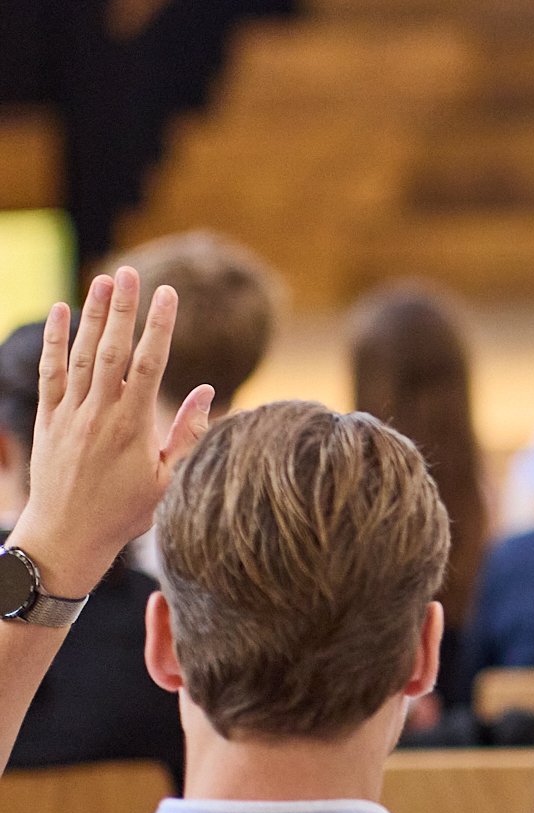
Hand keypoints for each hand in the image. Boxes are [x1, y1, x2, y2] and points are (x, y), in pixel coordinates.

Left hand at [11, 270, 213, 597]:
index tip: (167, 294)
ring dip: (91, 315)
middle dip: (122, 308)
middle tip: (130, 272)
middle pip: (112, 350)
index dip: (159, 326)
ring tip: (103, 280)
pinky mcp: (47, 421)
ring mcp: (69, 415)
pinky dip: (54, 341)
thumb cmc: (123, 514)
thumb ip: (189, 434)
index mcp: (132, 426)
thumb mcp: (168, 480)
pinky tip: (60, 311)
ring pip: (81, 355)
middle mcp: (98, 414)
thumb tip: (207, 392)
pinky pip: (49, 374)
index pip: (148, 364)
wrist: (64, 540)